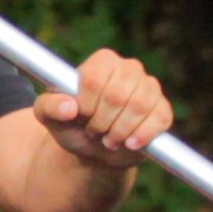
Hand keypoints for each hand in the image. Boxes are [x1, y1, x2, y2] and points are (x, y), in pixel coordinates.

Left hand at [34, 50, 170, 172]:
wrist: (95, 149)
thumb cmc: (72, 126)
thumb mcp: (49, 117)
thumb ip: (49, 107)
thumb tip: (68, 107)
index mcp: (102, 61)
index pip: (94, 79)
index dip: (86, 105)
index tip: (80, 116)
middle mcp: (130, 68)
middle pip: (117, 95)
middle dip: (101, 122)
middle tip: (93, 131)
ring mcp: (150, 87)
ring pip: (139, 107)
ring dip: (119, 131)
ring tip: (108, 139)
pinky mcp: (163, 110)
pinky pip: (158, 120)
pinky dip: (141, 136)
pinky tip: (129, 144)